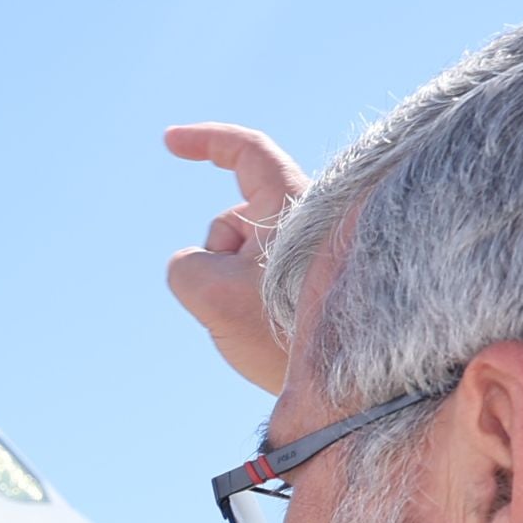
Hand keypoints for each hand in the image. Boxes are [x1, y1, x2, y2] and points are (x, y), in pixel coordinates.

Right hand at [164, 123, 307, 394]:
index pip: (245, 151)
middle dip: (216, 259)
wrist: (353, 381)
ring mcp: (311, 253)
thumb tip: (198, 266)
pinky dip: (254, 305)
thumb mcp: (211, 295)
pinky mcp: (315, 282)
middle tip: (239, 306)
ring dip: (235, 288)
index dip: (205, 141)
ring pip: (244, 256)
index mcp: (291, 204)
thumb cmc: (285, 334)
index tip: (169, 142)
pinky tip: (274, 336)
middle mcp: (308, 220)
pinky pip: (261, 282)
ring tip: (267, 327)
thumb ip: (185, 266)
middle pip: (233, 221)